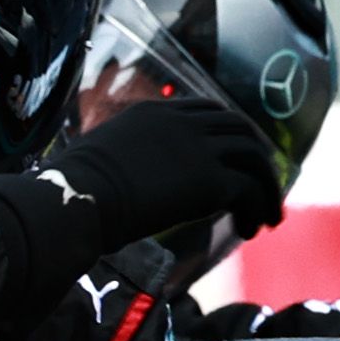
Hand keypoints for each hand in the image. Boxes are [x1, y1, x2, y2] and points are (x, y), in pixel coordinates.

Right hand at [37, 93, 282, 251]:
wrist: (77, 200)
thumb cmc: (72, 188)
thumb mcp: (98, 157)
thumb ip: (120, 158)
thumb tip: (114, 181)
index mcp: (156, 112)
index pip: (208, 110)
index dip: (229, 133)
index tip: (236, 159)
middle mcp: (183, 123)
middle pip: (240, 128)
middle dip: (258, 157)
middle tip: (262, 188)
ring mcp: (199, 149)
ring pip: (255, 159)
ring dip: (267, 188)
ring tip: (267, 219)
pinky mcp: (210, 181)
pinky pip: (250, 191)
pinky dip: (257, 209)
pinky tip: (249, 230)